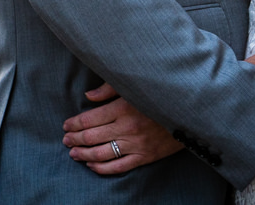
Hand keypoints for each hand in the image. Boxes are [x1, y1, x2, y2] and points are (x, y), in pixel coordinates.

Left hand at [62, 83, 182, 173]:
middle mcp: (127, 128)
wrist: (189, 112)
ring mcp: (135, 144)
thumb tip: (88, 96)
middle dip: (74, 139)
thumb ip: (110, 89)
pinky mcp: (144, 157)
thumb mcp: (135, 86)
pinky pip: (118, 167)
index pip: (89, 119)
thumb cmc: (159, 95)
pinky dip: (101, 168)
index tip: (66, 125)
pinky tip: (91, 165)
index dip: (73, 123)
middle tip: (65, 140)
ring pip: (100, 154)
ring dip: (83, 155)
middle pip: (91, 137)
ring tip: (73, 153)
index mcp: (123, 108)